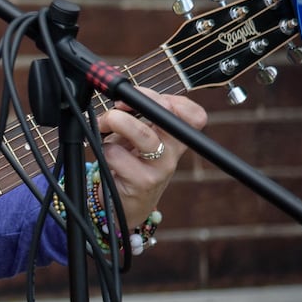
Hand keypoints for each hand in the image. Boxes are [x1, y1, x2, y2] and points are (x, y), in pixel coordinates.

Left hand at [95, 88, 207, 224]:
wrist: (125, 203)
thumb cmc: (130, 165)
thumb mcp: (136, 139)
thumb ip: (134, 119)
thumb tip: (121, 101)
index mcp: (175, 139)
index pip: (195, 117)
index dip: (176, 102)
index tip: (147, 98)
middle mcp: (173, 154)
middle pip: (167, 119)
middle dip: (140, 102)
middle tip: (119, 105)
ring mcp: (159, 169)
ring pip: (145, 136)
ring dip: (119, 122)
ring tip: (106, 123)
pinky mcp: (141, 182)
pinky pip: (118, 156)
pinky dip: (105, 149)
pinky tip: (107, 156)